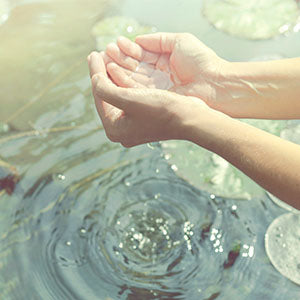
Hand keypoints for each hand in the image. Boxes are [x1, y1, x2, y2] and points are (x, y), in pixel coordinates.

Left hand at [87, 51, 209, 146]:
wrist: (190, 118)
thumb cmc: (162, 110)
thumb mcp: (129, 99)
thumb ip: (104, 89)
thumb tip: (94, 78)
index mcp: (114, 129)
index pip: (99, 96)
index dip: (95, 73)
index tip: (93, 53)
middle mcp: (122, 130)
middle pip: (107, 96)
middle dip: (103, 74)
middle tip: (98, 54)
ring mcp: (133, 125)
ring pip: (118, 95)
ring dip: (113, 76)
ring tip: (108, 57)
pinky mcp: (144, 118)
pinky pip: (129, 97)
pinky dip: (125, 82)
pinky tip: (123, 69)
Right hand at [101, 33, 226, 106]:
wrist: (214, 85)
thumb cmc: (201, 62)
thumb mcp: (179, 41)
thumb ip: (157, 40)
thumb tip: (137, 39)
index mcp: (164, 61)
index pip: (141, 55)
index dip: (127, 50)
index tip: (113, 44)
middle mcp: (158, 76)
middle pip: (134, 68)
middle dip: (118, 60)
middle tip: (103, 53)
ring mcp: (156, 89)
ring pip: (132, 79)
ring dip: (117, 70)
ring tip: (104, 61)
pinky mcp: (155, 100)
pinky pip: (135, 90)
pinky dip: (123, 82)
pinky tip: (112, 72)